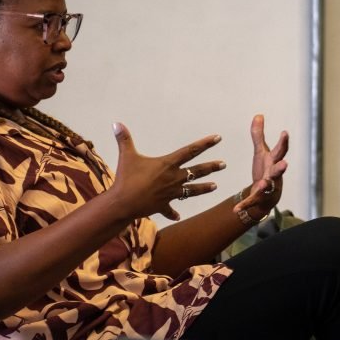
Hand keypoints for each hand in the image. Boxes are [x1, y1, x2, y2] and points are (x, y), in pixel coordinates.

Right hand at [110, 122, 225, 221]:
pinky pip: (170, 210)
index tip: (217, 138)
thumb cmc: (126, 178)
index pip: (190, 151)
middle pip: (197, 171)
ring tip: (215, 186)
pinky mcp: (162, 205)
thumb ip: (124, 139)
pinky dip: (173, 213)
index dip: (204, 144)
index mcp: (168, 164)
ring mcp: (170, 193)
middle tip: (223, 164)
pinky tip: (178, 216)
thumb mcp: (127, 156)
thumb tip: (116, 123)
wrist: (123, 203)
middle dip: (211, 167)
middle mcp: (173, 179)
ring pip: (192, 191)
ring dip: (203, 188)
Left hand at [234, 114, 288, 216]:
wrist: (265, 196)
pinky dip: (244, 205)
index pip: (280, 151)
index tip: (285, 133)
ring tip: (262, 184)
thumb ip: (259, 135)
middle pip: (278, 170)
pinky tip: (235, 209)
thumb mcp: (261, 152)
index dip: (283, 142)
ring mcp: (268, 188)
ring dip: (266, 185)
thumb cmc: (265, 171)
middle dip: (281, 167)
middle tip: (285, 163)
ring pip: (268, 186)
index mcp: (273, 162)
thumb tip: (258, 115)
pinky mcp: (259, 199)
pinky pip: (251, 201)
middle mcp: (273, 175)